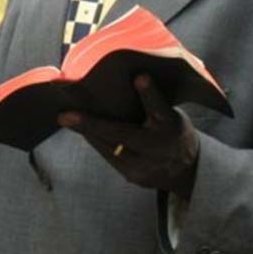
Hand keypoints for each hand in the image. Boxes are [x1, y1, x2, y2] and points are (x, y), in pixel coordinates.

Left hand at [59, 73, 199, 197]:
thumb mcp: (171, 116)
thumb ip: (153, 104)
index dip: (150, 93)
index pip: (160, 108)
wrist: (187, 172)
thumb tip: (129, 80)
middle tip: (66, 116)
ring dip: (87, 132)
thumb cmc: (173, 132)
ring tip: (67, 119)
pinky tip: (83, 131)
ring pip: (109, 148)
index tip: (140, 76)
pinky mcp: (133, 177)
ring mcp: (145, 166)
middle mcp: (158, 147)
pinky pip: (109, 157)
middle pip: (123, 134)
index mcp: (171, 126)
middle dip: (92, 124)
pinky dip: (96, 142)